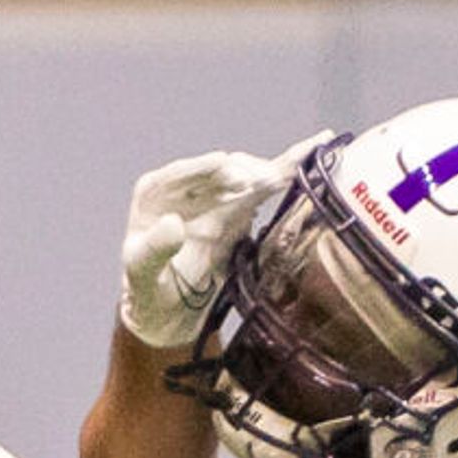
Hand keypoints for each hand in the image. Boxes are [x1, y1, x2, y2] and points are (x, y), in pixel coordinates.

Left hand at [117, 144, 302, 349]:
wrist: (167, 313)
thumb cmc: (146, 291)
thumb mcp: (140, 273)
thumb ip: (154, 249)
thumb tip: (175, 224)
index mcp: (157, 191)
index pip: (186, 172)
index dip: (210, 168)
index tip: (228, 166)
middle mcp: (191, 186)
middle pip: (226, 170)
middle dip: (249, 172)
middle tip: (267, 181)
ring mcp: (218, 197)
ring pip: (251, 176)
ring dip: (274, 172)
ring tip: (301, 163)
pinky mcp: (241, 212)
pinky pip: (268, 189)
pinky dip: (291, 171)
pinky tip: (317, 144)